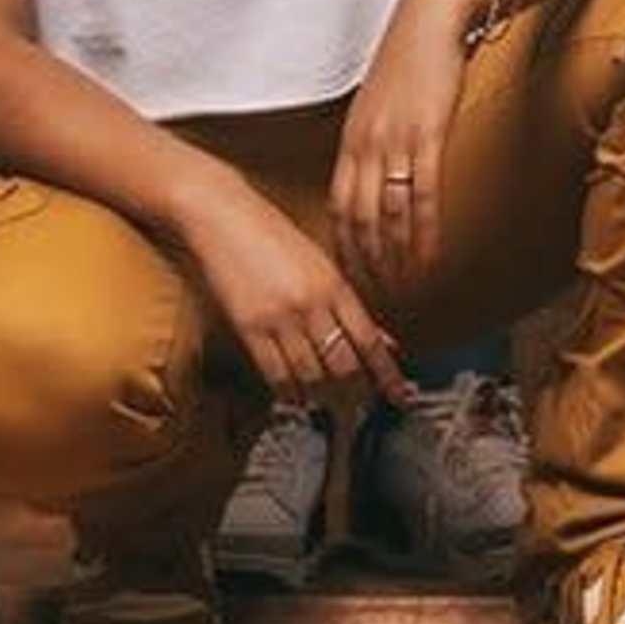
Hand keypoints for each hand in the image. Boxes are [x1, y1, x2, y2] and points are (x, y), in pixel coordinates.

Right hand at [178, 165, 407, 408]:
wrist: (223, 215)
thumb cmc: (273, 236)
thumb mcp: (320, 265)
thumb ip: (349, 306)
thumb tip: (382, 343)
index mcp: (335, 285)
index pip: (370, 341)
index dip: (387, 374)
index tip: (401, 396)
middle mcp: (312, 304)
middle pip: (343, 366)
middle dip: (356, 394)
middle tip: (360, 408)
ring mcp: (279, 318)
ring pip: (311, 377)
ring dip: (323, 398)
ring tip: (329, 407)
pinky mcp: (248, 328)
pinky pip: (276, 375)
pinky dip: (290, 393)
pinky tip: (296, 397)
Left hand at [334, 0, 475, 299]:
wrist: (430, 20)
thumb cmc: (409, 62)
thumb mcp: (379, 107)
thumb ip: (374, 145)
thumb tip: (375, 181)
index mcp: (350, 142)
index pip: (339, 210)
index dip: (345, 251)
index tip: (353, 283)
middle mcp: (365, 147)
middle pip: (358, 221)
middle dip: (366, 266)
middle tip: (376, 302)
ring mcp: (394, 142)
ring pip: (388, 216)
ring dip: (396, 259)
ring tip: (406, 291)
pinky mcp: (426, 135)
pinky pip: (421, 196)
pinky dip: (424, 234)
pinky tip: (431, 258)